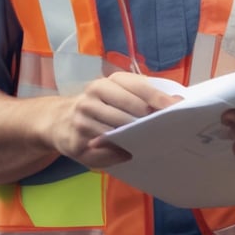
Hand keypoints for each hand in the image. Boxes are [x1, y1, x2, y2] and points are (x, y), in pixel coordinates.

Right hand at [51, 72, 179, 168]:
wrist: (58, 120)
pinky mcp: (75, 138)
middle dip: (148, 118)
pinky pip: (103, 148)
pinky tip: (128, 153)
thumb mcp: (119, 95)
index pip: (138, 86)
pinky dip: (117, 152)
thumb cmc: (100, 107)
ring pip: (116, 128)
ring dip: (134, 136)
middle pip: (129, 107)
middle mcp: (95, 92)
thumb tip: (176, 100)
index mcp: (111, 80)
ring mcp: (83, 115)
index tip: (176, 108)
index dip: (158, 98)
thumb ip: (144, 96)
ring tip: (151, 142)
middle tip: (167, 128)